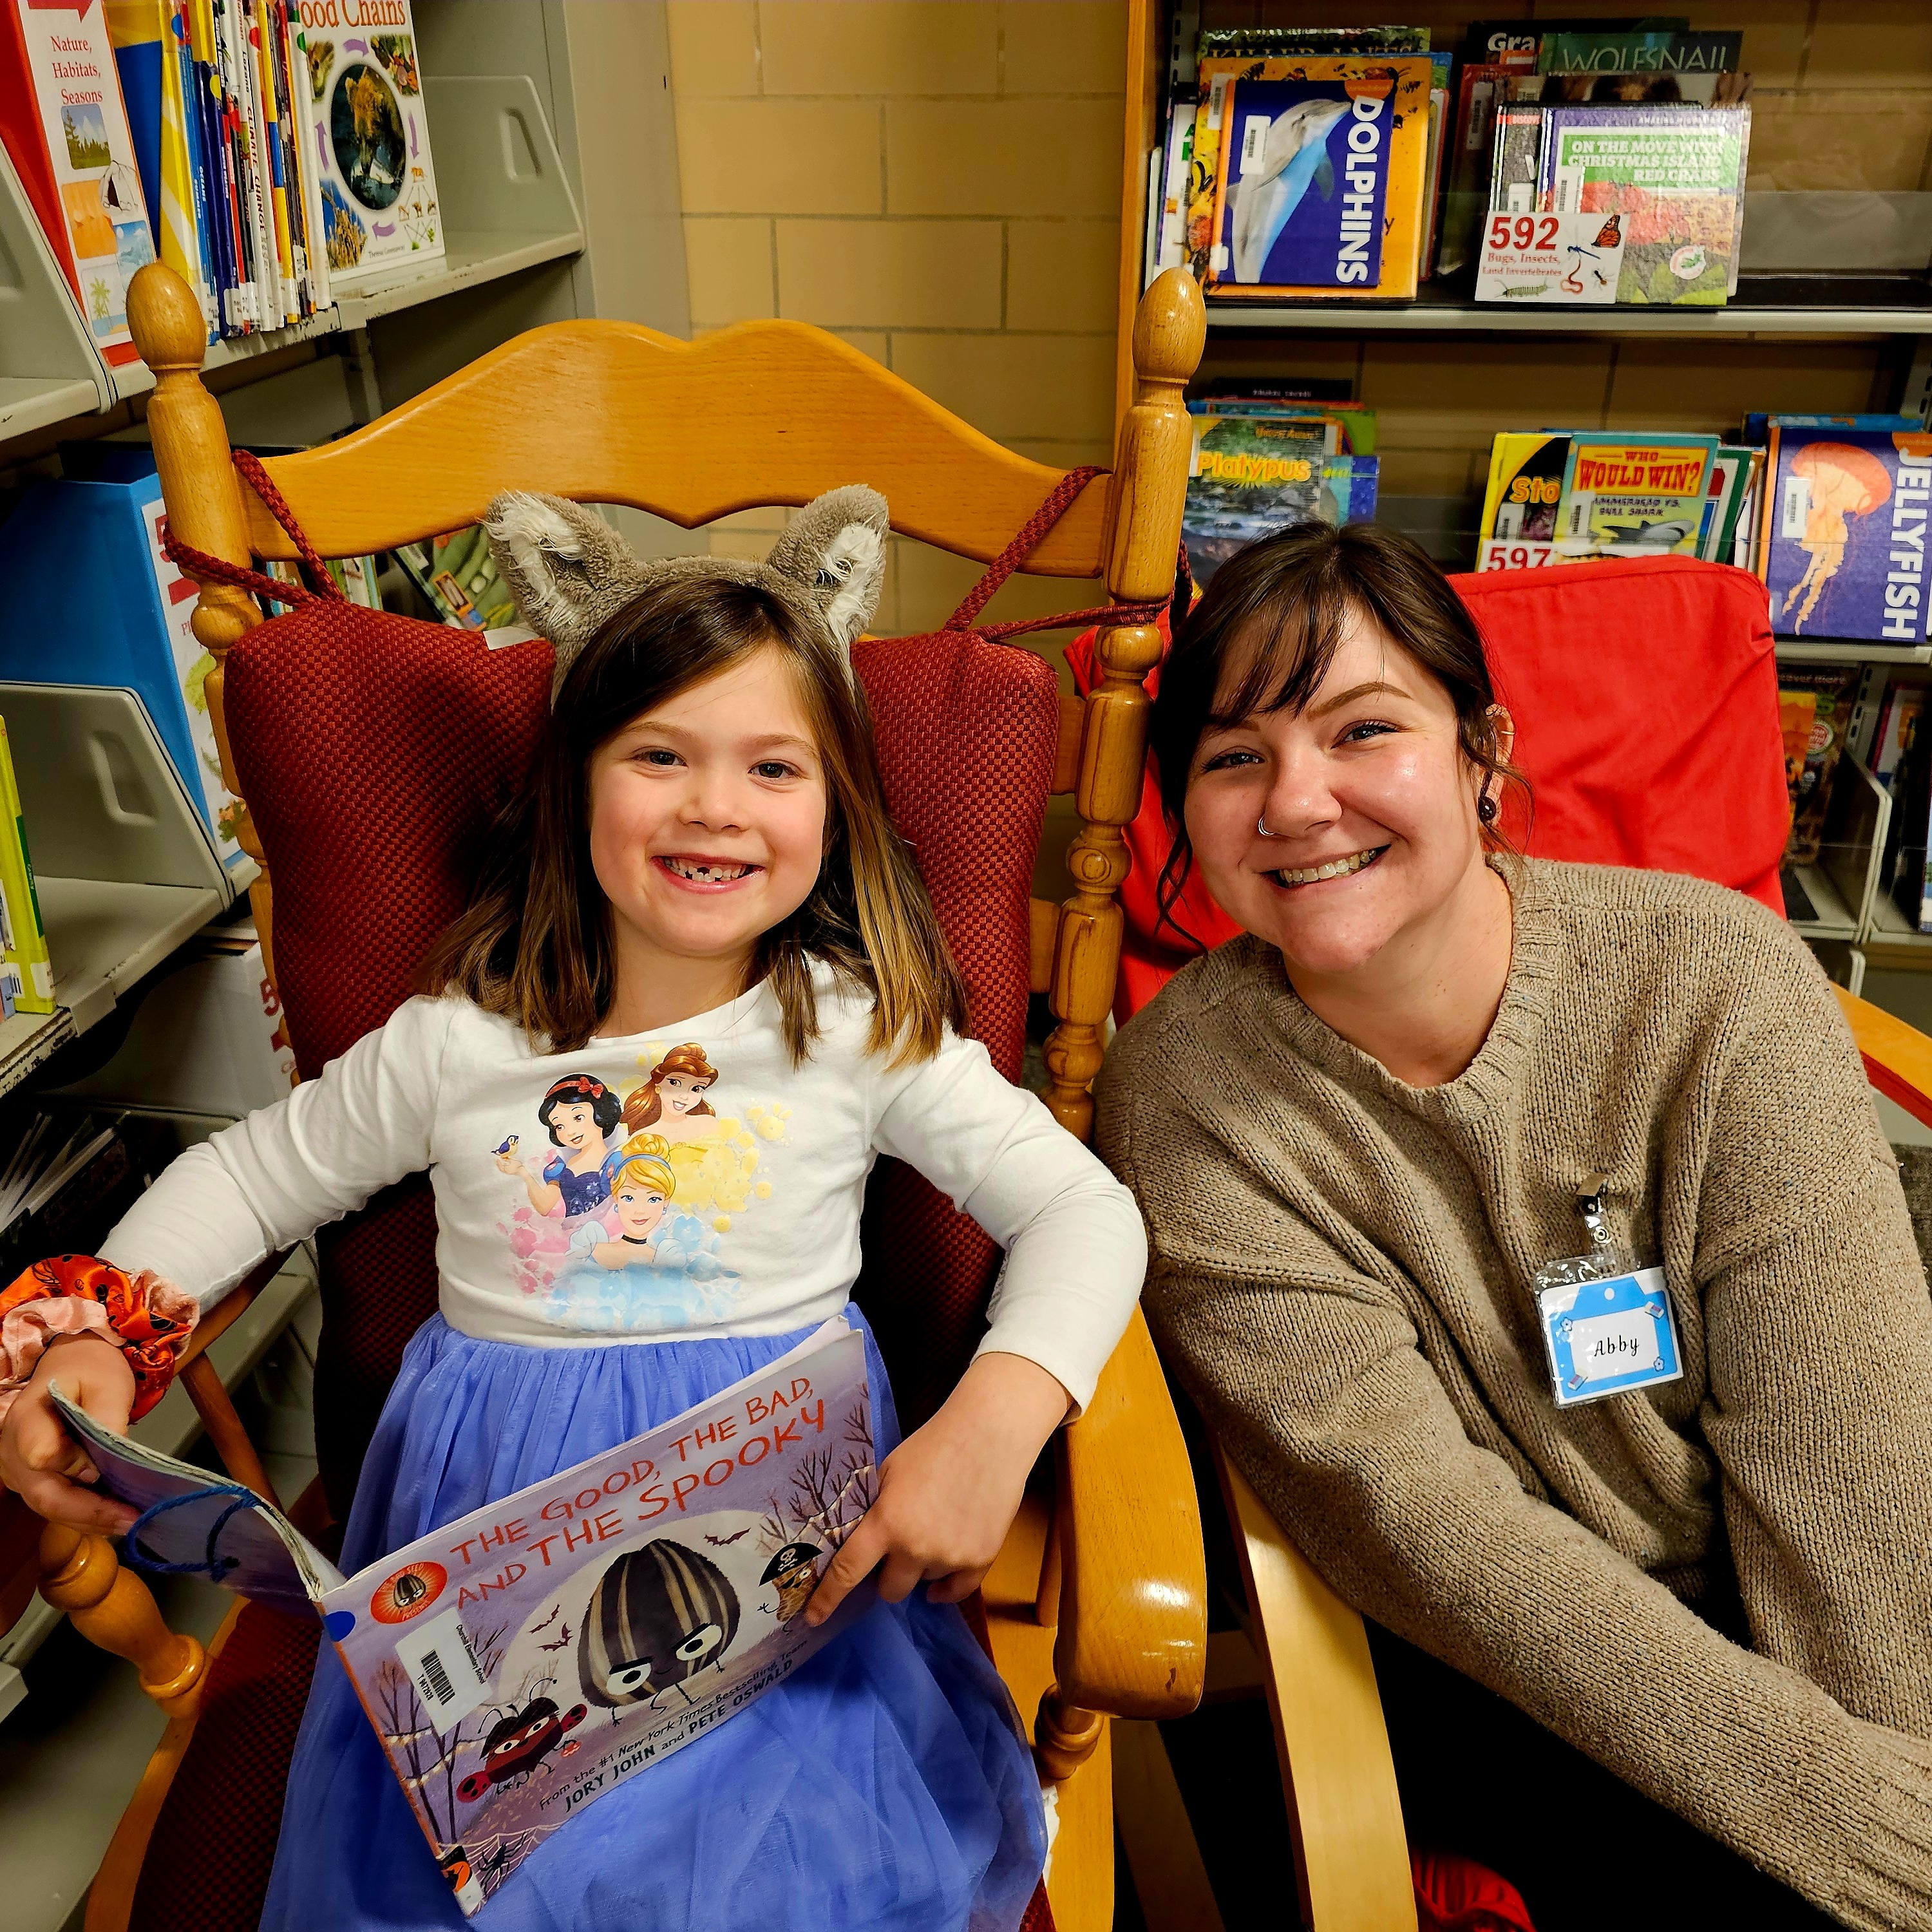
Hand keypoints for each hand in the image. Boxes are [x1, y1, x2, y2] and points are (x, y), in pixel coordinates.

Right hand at [0, 1334, 137, 1534]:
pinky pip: (55, 1504)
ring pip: (49, 1507)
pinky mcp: (32, 1481)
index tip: (103, 1469)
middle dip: (89, 1512)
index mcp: (27, 1418)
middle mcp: (12, 1450)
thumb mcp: (108, 1385)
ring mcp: (19, 1470)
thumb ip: (104, 1422)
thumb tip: (102, 1468)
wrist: (73, 1365)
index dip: (72, 1466)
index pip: (41, 1455)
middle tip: (132, 1520)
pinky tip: (114, 1517)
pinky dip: (84, 1514)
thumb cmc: (91, 1371)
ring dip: (90, 1519)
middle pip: (44, 1494)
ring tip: (130, 1522)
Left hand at [494, 1148, 521, 1174]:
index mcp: (506, 1168)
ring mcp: (507, 1172)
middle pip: (499, 1167)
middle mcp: (505, 1171)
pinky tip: (502, 1166)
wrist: (522, 1171)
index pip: (500, 1164)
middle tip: (495, 1160)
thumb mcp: (513, 1161)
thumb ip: (507, 1159)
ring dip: (499, 1166)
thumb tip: (503, 1158)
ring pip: (501, 1169)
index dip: (498, 1161)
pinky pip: (503, 1170)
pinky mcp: (508, 1173)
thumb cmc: (518, 1166)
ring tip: (497, 1163)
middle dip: (497, 1163)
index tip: (496, 1158)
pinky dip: (501, 1168)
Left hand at [806, 1352, 1070, 1625]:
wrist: (990, 1435)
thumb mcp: (890, 1471)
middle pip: (890, 1590)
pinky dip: (947, 1584)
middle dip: (889, 1575)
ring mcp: (950, 1557)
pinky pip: (956, 1590)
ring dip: (923, 1566)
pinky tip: (944, 1569)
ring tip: (937, 1527)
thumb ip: (875, 1509)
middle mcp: (915, 1548)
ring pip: (925, 1583)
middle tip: (898, 1548)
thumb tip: (861, 1536)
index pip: (847, 1571)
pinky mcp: (981, 1559)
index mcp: (886, 1523)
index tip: (813, 1618)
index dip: (827, 1598)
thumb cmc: (933, 1445)